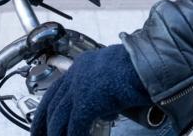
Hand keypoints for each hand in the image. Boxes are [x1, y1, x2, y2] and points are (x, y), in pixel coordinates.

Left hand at [30, 44, 151, 135]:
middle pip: (50, 105)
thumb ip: (105, 96)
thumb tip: (104, 112)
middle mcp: (77, 74)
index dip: (46, 111)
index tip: (42, 124)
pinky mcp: (87, 101)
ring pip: (58, 118)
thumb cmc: (141, 69)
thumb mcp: (116, 81)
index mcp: (82, 66)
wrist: (150, 63)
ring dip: (56, 135)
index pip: (55, 92)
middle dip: (42, 126)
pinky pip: (75, 127)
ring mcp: (80, 86)